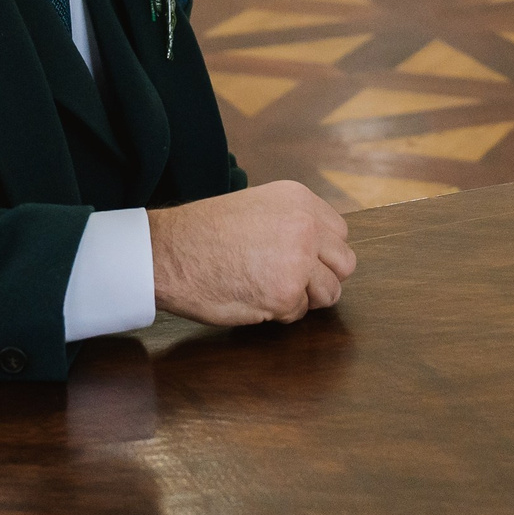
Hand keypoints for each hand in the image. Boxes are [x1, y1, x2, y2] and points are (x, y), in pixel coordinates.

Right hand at [149, 179, 357, 324]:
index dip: (321, 253)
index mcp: (300, 200)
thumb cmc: (203, 232)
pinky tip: (251, 297)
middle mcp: (306, 227)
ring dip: (305, 299)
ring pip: (330, 293)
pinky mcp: (285, 295)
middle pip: (344, 264)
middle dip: (322, 278)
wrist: (169, 252)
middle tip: (292, 281)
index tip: (301, 260)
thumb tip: (320, 249)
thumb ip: (293, 222)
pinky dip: (278, 313)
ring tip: (270, 290)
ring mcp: (299, 262)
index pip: (339, 234)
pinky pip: (298, 314)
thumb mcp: (257, 206)